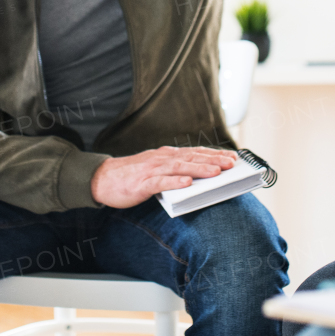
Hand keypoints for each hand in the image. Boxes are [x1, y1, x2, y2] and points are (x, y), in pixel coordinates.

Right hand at [91, 146, 236, 207]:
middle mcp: (161, 159)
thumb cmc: (131, 176)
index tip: (232, 157)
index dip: (214, 154)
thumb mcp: (155, 169)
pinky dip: (175, 182)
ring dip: (199, 168)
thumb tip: (197, 177)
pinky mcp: (142, 183)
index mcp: (165, 155)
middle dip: (213, 160)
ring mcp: (151, 170)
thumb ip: (174, 171)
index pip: (194, 152)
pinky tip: (187, 183)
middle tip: (232, 163)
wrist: (102, 179)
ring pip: (179, 167)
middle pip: (191, 157)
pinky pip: (160, 183)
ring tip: (216, 172)